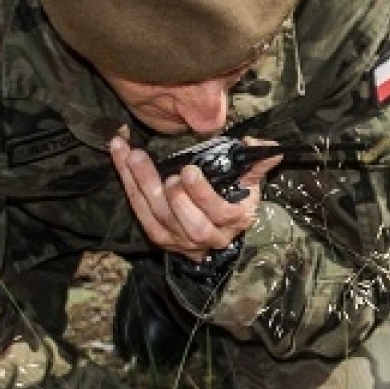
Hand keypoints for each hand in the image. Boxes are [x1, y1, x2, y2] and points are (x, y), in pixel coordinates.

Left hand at [110, 136, 280, 260]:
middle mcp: (208, 237)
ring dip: (142, 186)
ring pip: (159, 219)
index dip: (202, 194)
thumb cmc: (234, 197)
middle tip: (163, 171)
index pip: (219, 212)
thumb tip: (268, 146)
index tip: (188, 170)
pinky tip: (122, 162)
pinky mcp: (160, 238)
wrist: (217, 228)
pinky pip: (141, 214)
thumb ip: (257, 164)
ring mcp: (181, 241)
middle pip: (189, 223)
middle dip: (174, 198)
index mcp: (234, 221)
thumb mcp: (249, 181)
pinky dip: (129, 187)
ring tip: (133, 157)